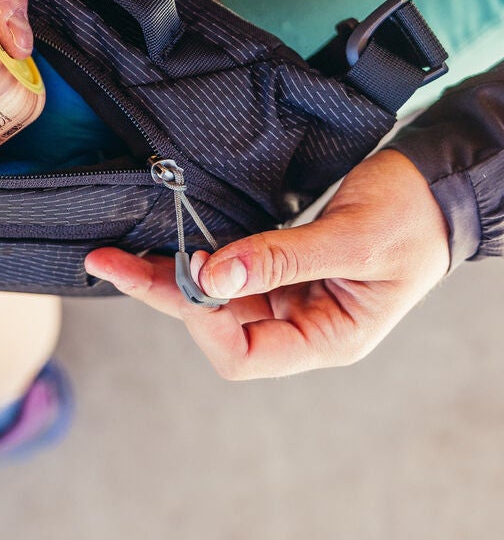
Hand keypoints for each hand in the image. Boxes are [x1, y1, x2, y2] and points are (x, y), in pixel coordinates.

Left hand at [85, 149, 449, 378]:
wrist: (430, 186)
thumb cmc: (411, 218)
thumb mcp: (353, 239)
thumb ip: (282, 258)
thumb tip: (213, 275)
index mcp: (327, 337)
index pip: (246, 354)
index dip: (208, 319)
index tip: (194, 269)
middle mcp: (299, 323)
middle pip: (215, 324)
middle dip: (161, 293)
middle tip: (109, 263)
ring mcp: (286, 295)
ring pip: (213, 295)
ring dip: (166, 274)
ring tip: (116, 255)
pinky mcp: (277, 265)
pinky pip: (227, 268)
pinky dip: (195, 256)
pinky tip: (163, 242)